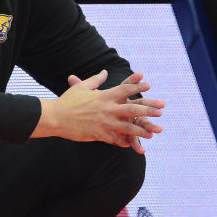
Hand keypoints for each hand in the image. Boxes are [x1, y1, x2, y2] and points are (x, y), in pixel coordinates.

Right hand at [33, 70, 163, 152]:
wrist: (55, 117)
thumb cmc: (67, 101)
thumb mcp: (82, 87)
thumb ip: (96, 80)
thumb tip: (105, 72)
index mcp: (104, 96)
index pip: (126, 89)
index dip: (138, 86)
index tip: (149, 85)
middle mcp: (107, 109)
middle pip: (133, 109)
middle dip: (149, 110)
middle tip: (161, 111)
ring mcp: (104, 123)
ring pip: (128, 127)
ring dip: (142, 130)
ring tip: (153, 133)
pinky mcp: (99, 134)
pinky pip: (115, 139)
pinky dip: (123, 141)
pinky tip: (130, 143)